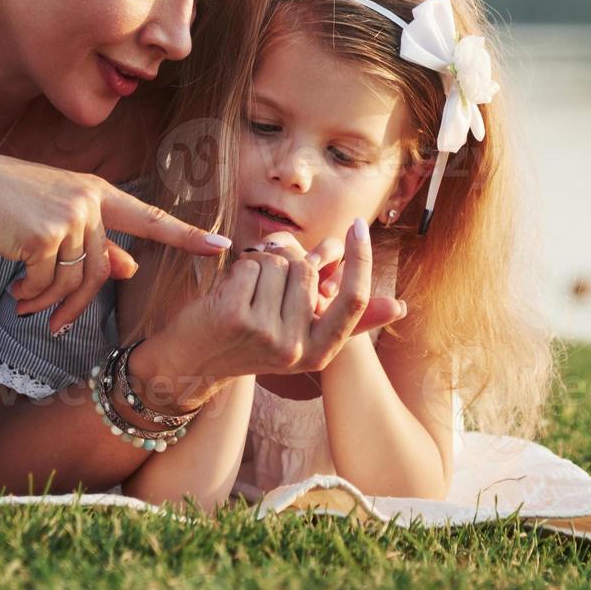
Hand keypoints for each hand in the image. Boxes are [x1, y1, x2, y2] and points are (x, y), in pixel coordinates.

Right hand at [0, 153, 232, 331]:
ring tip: (25, 305)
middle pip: (101, 270)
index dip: (186, 235)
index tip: (223, 246)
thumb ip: (95, 241)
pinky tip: (15, 293)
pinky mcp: (44, 233)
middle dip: (77, 304)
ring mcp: (68, 215)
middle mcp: (89, 200)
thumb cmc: (6, 204)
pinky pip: (48, 283)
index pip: (150, 218)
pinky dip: (31, 296)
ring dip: (49, 303)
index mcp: (97, 191)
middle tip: (54, 324)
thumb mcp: (56, 216)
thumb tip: (130, 268)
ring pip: (75, 281)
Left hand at [163, 219, 405, 379]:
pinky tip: (227, 292)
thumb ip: (343, 318)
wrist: (189, 363)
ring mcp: (265, 334)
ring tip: (245, 292)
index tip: (358, 226)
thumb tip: (401, 306)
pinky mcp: (235, 317)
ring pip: (278, 264)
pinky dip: (238, 268)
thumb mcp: (300, 338)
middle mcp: (295, 349)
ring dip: (259, 265)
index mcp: (319, 353)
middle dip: (285, 261)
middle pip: (307, 270)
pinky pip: (251, 264)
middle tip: (264, 280)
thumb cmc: (248, 341)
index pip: (354, 301)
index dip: (361, 260)